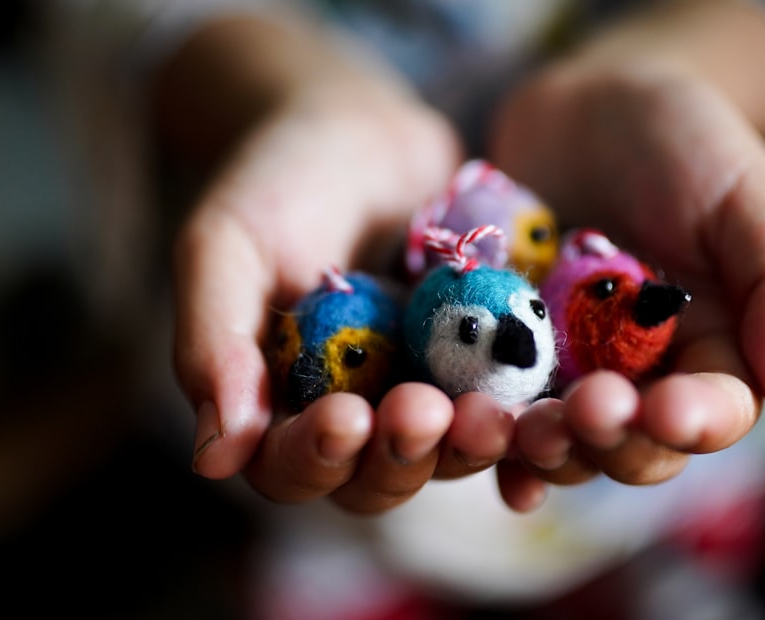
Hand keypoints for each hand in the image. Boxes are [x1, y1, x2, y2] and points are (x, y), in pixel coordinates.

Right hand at [166, 32, 509, 511]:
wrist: (362, 133)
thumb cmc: (278, 184)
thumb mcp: (227, 247)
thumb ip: (214, 344)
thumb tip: (214, 459)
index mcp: (281, 409)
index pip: (290, 468)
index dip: (315, 457)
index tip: (343, 417)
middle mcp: (358, 419)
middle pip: (377, 480)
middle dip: (401, 456)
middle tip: (423, 412)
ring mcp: (427, 397)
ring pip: (449, 456)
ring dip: (468, 447)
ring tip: (487, 414)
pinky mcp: (486, 368)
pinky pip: (512, 413)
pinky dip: (530, 432)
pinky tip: (551, 423)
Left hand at [488, 48, 764, 503]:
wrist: (586, 111)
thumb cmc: (682, 145)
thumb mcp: (746, 198)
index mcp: (713, 354)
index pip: (715, 411)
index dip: (694, 421)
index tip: (670, 409)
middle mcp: (641, 380)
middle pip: (632, 444)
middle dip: (611, 439)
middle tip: (586, 411)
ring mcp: (567, 375)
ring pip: (560, 439)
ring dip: (544, 447)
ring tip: (523, 428)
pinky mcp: (505, 356)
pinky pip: (496, 406)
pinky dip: (484, 434)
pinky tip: (467, 436)